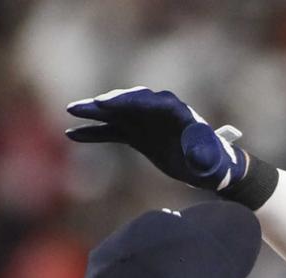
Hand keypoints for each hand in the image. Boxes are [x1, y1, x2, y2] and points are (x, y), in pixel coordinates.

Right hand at [65, 87, 248, 194]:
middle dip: (108, 103)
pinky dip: (94, 133)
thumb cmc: (215, 163)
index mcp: (177, 112)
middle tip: (86, 106)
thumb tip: (197, 155)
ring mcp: (145, 121)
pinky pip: (112, 131)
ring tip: (71, 111)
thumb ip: (203, 156)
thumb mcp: (212, 162)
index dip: (129, 102)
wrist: (211, 168)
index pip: (151, 102)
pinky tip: (72, 134)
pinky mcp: (137, 134)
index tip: (108, 104)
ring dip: (94, 113)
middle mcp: (158, 111)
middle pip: (130, 102)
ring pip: (116, 114)